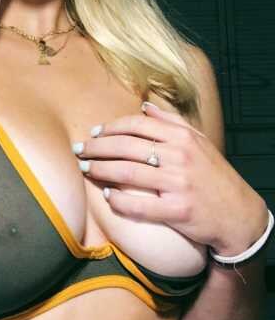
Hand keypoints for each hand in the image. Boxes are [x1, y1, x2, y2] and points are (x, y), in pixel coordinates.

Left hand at [74, 102, 267, 254]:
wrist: (238, 214)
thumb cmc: (214, 175)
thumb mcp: (199, 141)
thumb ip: (171, 121)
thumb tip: (143, 105)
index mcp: (182, 137)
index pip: (137, 125)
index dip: (111, 128)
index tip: (95, 133)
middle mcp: (179, 157)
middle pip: (126, 147)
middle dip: (98, 147)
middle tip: (80, 150)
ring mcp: (178, 184)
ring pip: (127, 173)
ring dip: (100, 170)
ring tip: (85, 169)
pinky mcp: (177, 211)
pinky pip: (139, 205)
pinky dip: (119, 200)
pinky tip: (107, 196)